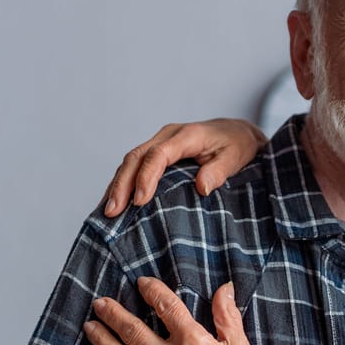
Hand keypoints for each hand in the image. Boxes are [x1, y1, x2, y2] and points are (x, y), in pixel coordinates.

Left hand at [84, 277, 249, 344]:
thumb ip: (227, 318)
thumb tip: (225, 288)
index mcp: (192, 340)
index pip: (167, 307)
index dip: (153, 291)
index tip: (142, 282)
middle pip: (134, 329)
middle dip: (115, 314)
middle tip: (101, 303)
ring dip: (103, 338)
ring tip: (90, 325)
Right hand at [103, 119, 266, 216]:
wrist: (238, 132)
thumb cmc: (238, 145)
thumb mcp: (236, 157)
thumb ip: (219, 171)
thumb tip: (201, 187)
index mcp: (187, 135)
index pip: (159, 155)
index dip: (146, 177)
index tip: (140, 202)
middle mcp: (169, 135)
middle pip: (137, 157)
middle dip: (122, 184)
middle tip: (112, 212)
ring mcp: (161, 141)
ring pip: (131, 161)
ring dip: (118, 185)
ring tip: (107, 212)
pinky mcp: (158, 151)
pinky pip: (136, 165)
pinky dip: (123, 182)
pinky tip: (115, 201)